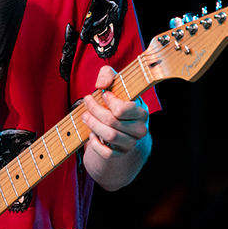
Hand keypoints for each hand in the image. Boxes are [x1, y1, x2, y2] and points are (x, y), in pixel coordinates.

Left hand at [81, 66, 151, 189]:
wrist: (124, 127)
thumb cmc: (118, 102)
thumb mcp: (115, 84)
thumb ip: (108, 74)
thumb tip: (101, 84)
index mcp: (141, 112)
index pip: (123, 109)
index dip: (109, 100)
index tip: (102, 93)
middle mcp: (140, 129)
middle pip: (111, 121)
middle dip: (95, 110)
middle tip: (87, 102)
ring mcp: (131, 143)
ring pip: (108, 135)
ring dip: (92, 124)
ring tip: (85, 116)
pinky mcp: (120, 154)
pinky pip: (106, 153)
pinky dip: (95, 143)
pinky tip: (92, 134)